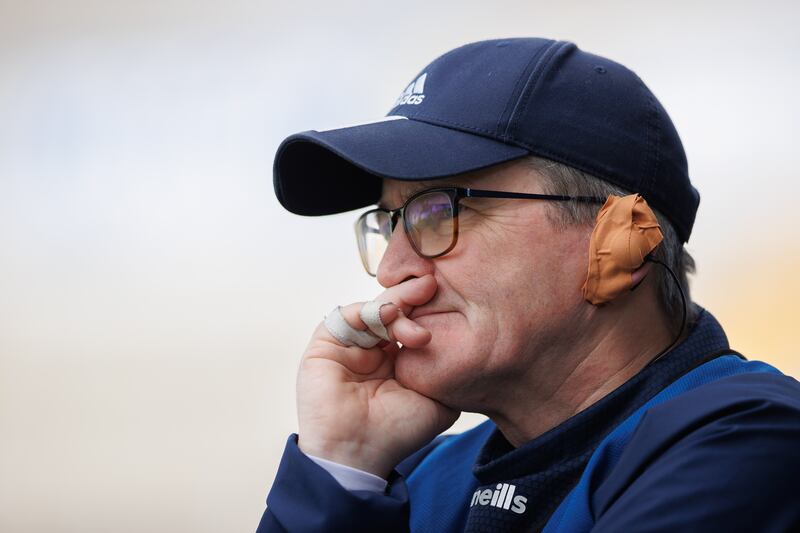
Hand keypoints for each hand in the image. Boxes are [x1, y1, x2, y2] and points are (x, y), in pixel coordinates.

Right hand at [296, 274, 459, 478]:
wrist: (358, 452)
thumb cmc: (397, 433)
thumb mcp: (438, 402)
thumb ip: (448, 373)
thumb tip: (462, 345)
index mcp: (396, 360)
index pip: (411, 321)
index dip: (426, 307)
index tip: (447, 293)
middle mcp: (372, 349)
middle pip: (392, 308)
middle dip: (413, 294)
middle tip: (432, 285)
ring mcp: (349, 345)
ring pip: (373, 309)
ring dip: (396, 306)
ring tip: (417, 318)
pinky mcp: (326, 344)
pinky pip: (346, 316)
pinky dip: (369, 310)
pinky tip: (390, 316)